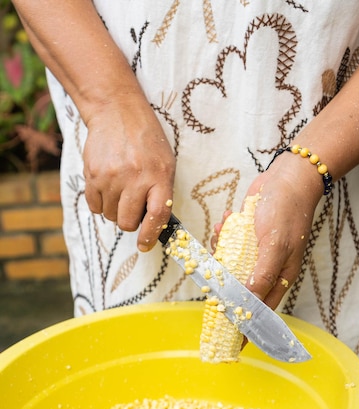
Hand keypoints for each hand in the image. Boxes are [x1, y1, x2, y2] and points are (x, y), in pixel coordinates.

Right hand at [83, 94, 175, 250]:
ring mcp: (111, 177)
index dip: (150, 235)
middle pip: (128, 222)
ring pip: (110, 216)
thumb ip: (161, 193)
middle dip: (130, 221)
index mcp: (159, 176)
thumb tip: (153, 226)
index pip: (156, 216)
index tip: (144, 245)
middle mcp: (135, 178)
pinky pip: (95, 206)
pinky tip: (107, 186)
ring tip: (121, 189)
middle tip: (133, 206)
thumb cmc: (146, 141)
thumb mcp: (164, 163)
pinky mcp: (92, 174)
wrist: (116, 111)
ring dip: (115, 210)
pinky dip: (101, 203)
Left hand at [213, 152, 321, 309]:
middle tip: (209, 294)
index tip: (234, 340)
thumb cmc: (286, 211)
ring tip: (217, 240)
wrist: (286, 178)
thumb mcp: (274, 247)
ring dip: (221, 256)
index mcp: (281, 276)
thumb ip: (262, 275)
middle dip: (226, 291)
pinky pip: (229, 244)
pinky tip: (224, 222)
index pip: (263, 308)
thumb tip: (249, 302)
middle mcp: (269, 268)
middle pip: (244, 291)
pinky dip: (222, 236)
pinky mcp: (247, 236)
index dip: (249, 324)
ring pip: (233, 267)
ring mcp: (257, 252)